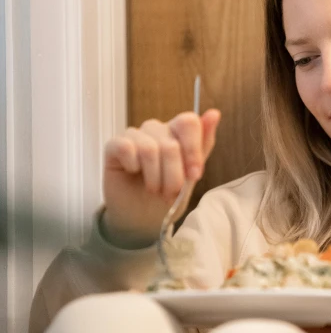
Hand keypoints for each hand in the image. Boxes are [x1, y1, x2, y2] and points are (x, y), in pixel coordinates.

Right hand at [102, 109, 220, 246]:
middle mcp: (157, 130)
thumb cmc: (167, 195)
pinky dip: (133, 166)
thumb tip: (214, 113)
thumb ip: (203, 144)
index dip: (193, 150)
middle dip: (174, 176)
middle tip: (170, 193)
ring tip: (154, 190)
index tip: (195, 175)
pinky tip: (133, 173)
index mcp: (177, 133)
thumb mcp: (191, 175)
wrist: (143, 220)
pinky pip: (126, 147)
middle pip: (171, 144)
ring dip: (154, 177)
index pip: (189, 122)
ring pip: (150, 148)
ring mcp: (135, 136)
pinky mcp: (114, 145)